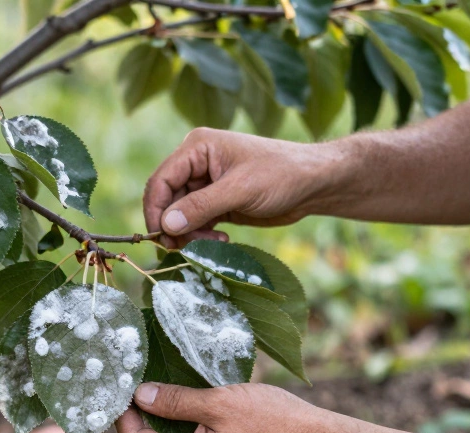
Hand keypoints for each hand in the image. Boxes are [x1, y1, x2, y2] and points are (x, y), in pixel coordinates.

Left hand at [115, 382, 325, 432]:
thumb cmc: (271, 422)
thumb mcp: (217, 403)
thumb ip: (174, 401)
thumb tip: (140, 396)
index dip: (123, 416)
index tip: (117, 388)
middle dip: (139, 417)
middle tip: (131, 382)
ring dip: (160, 421)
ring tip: (153, 387)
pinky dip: (179, 428)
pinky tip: (179, 402)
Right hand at [143, 128, 331, 247]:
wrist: (314, 184)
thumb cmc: (281, 175)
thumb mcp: (240, 190)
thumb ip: (201, 206)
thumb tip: (167, 224)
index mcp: (197, 148)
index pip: (161, 180)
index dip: (156, 210)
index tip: (161, 238)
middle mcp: (197, 163)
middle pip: (168, 200)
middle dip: (175, 226)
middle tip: (188, 248)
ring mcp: (206, 184)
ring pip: (180, 215)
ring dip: (191, 234)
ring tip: (214, 244)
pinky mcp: (217, 202)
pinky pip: (196, 222)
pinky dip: (202, 236)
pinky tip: (221, 241)